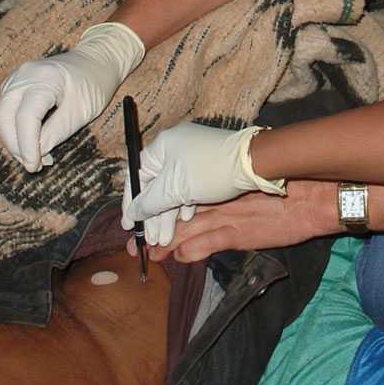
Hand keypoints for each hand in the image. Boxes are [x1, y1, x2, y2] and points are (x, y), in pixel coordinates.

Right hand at [0, 21, 144, 171]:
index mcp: (44, 78)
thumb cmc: (93, 84)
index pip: (25, 117)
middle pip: (4, 116)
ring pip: (2, 114)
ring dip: (14, 138)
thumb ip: (55, 134)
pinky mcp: (15, 82)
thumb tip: (35, 154)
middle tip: (33, 164)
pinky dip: (15, 127)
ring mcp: (17, 76)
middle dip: (15, 145)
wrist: (95, 61)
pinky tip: (32, 141)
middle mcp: (24, 74)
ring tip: (36, 155)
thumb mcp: (80, 113)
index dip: (26, 146)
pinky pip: (7, 108)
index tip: (33, 166)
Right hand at [120, 123, 284, 239]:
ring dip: (169, 214)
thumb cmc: (212, 171)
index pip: (137, 175)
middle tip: (151, 239)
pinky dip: (186, 203)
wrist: (254, 163)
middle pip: (155, 184)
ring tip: (166, 237)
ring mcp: (193, 155)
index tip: (129, 224)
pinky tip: (187, 219)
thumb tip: (133, 213)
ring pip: (173, 188)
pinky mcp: (208, 166)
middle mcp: (175, 147)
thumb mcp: (175, 190)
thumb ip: (149, 203)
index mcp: (163, 145)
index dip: (131, 201)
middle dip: (153, 214)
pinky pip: (189, 185)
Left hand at [139, 181, 338, 261]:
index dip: (164, 208)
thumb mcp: (255, 186)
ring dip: (164, 243)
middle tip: (133, 241)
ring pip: (185, 229)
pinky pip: (206, 243)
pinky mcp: (237, 233)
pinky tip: (176, 257)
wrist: (311, 197)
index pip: (185, 196)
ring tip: (144, 252)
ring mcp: (227, 216)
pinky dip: (189, 250)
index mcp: (222, 187)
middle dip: (154, 229)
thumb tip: (220, 198)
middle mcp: (218, 200)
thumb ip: (234, 192)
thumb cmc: (288, 186)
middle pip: (177, 214)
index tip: (147, 215)